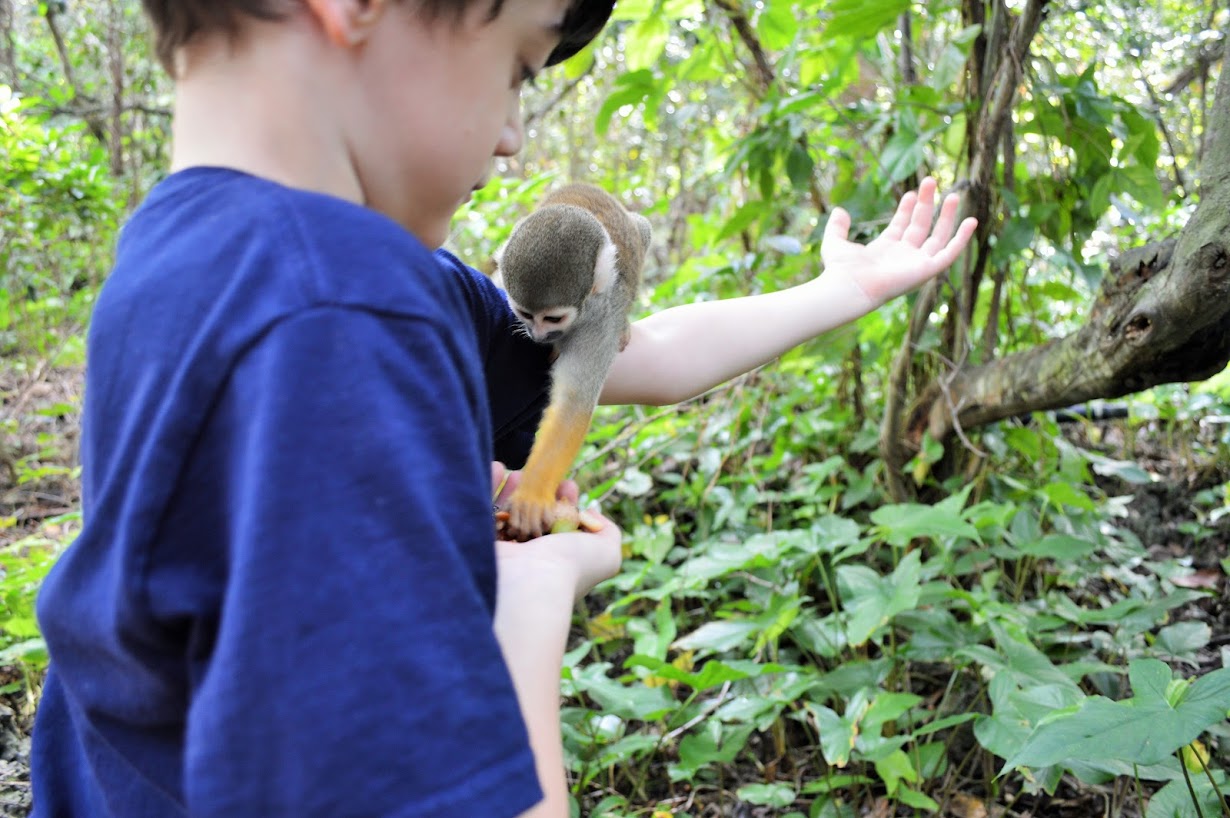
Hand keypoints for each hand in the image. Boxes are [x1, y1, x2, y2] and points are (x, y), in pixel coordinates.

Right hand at [491, 462, 621, 600]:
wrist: (529, 582)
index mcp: (556, 560)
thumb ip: (608, 532)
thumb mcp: (607, 553)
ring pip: (506, 514)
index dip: (566, 504)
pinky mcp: (476, 542)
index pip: (559, 527)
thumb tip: (591, 515)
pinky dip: (487, 487)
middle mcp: (528, 558)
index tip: (569, 485)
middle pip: (532, 518)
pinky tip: (498, 468)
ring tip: (521, 471)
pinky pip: (479, 510)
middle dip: (539, 494)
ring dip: (514, 490)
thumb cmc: (570, 566)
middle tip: (545, 474)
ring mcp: (501, 552)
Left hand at [821, 176, 977, 304]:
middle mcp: (902, 257)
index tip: (911, 192)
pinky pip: (949, 254)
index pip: (902, 226)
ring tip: (955, 195)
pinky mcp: (927, 270)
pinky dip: (961, 239)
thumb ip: (837, 227)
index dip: (908, 208)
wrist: (849, 286)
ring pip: (938, 237)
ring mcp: (916, 263)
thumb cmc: (840, 270)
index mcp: (885, 250)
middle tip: (930, 180)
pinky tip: (971, 221)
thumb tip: (839, 211)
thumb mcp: (835, 242)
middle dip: (927, 204)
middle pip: (921, 226)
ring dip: (947, 217)